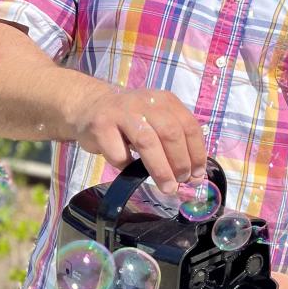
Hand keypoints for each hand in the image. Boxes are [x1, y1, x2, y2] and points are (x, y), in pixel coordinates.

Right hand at [67, 87, 205, 193]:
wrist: (90, 107)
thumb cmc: (130, 121)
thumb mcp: (156, 121)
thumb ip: (174, 142)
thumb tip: (193, 175)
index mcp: (166, 101)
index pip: (189, 126)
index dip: (196, 153)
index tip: (198, 174)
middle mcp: (146, 102)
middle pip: (170, 133)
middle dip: (180, 162)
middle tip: (182, 182)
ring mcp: (122, 112)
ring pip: (147, 142)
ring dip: (160, 169)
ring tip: (167, 187)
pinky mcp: (101, 125)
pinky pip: (118, 152)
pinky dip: (127, 165)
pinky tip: (129, 169)